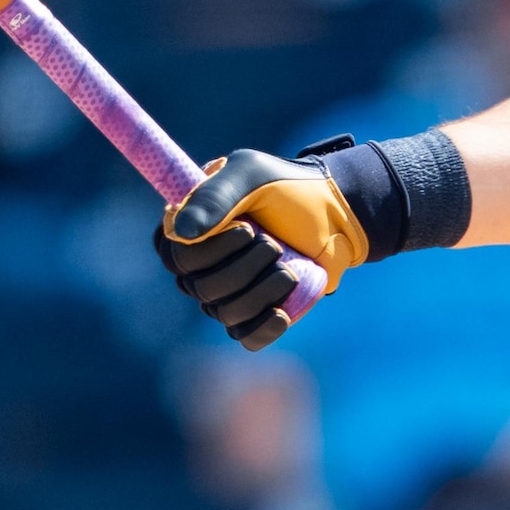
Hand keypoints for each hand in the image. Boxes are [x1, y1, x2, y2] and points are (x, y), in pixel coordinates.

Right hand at [154, 149, 365, 350]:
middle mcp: (200, 265)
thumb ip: (214, 196)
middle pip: (201, 287)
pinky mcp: (254, 313)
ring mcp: (226, 292)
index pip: (175, 256)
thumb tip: (180, 235)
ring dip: (263, 289)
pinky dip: (263, 328)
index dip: (207, 251)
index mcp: (190, 229)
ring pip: (225, 312)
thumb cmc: (288, 189)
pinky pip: (245, 335)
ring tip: (289, 268)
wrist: (335, 214)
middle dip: (244, 266)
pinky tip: (282, 312)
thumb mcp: (252, 174)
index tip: (246, 229)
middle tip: (273, 244)